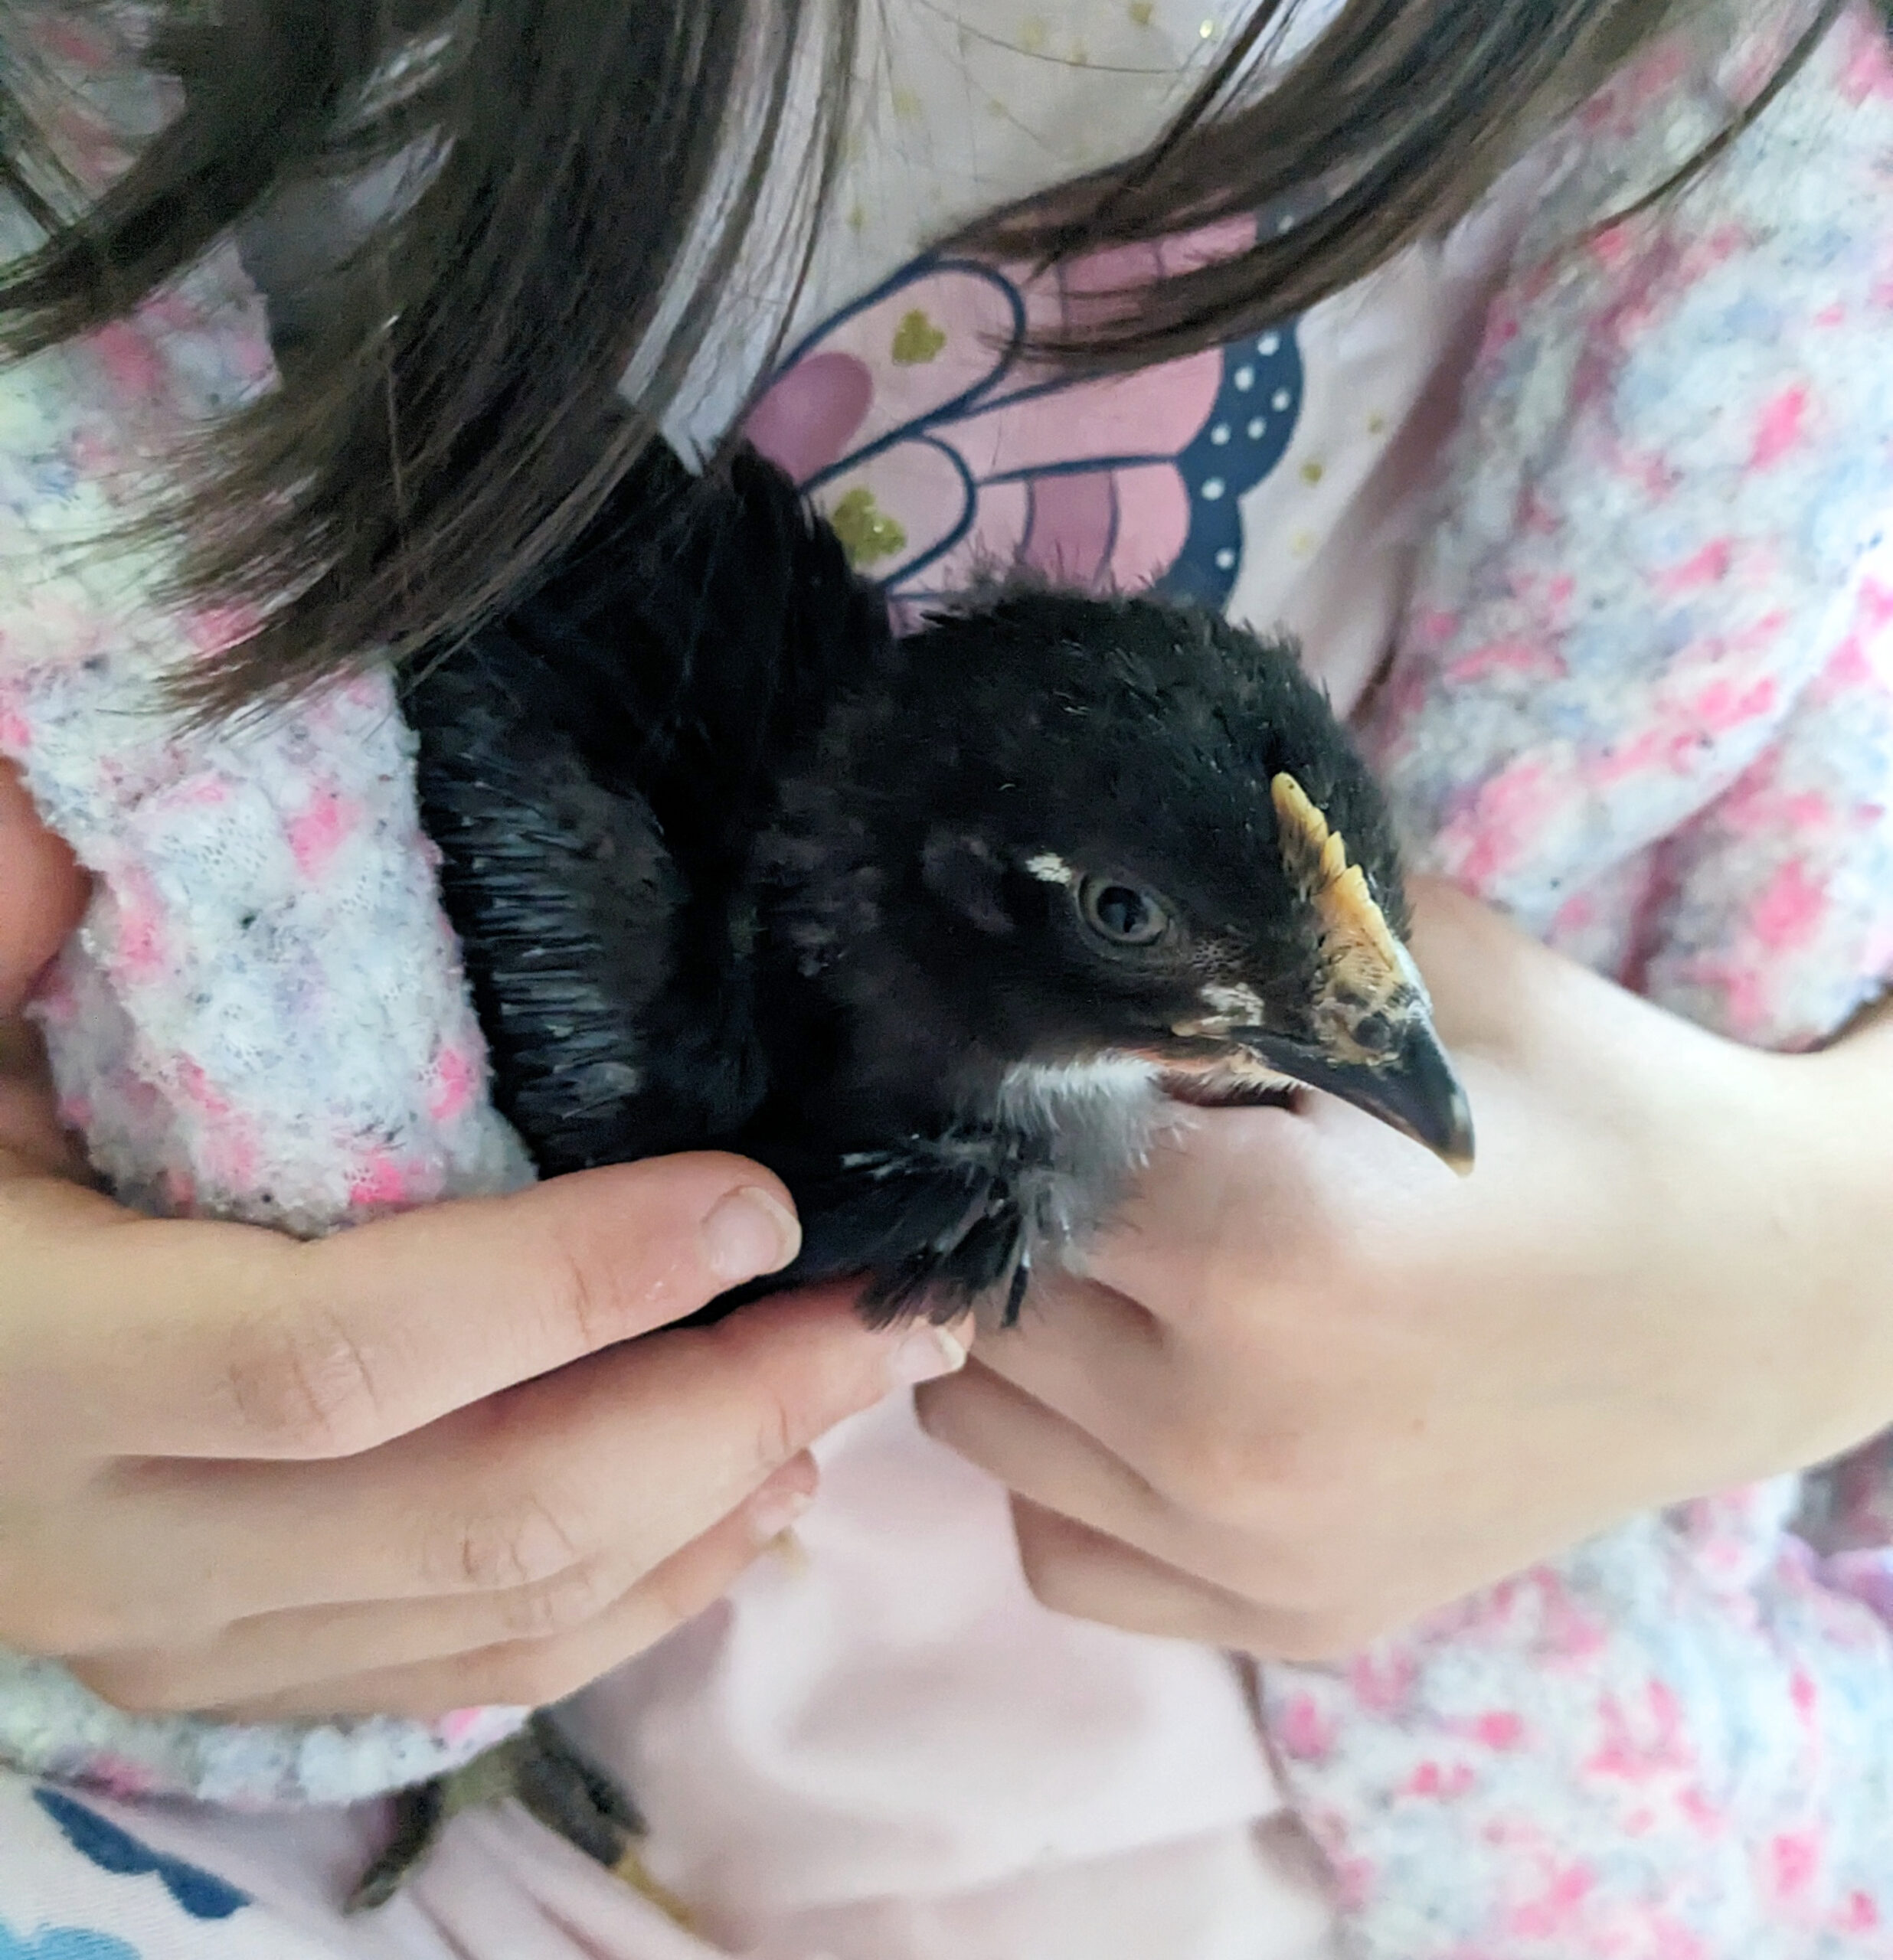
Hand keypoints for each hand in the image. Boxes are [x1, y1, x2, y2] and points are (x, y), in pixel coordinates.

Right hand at [0, 761, 967, 1720]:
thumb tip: (105, 807)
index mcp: (41, 1355)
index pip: (349, 1346)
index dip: (573, 1283)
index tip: (757, 1202)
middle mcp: (117, 1539)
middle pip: (478, 1516)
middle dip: (720, 1417)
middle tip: (888, 1317)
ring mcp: (175, 1644)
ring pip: (493, 1622)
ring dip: (708, 1517)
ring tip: (846, 1401)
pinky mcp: (222, 1680)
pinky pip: (459, 1684)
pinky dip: (626, 1607)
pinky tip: (740, 1517)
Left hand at [918, 879, 1892, 1659]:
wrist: (1757, 1297)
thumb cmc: (1590, 1114)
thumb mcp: (1423, 975)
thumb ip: (1233, 948)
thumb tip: (1066, 932)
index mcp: (1261, 1249)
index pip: (1006, 1167)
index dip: (1021, 1101)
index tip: (1064, 1072)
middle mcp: (1228, 1431)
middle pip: (977, 1305)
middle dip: (1011, 1220)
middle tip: (1090, 1168)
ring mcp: (1253, 1553)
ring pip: (986, 1433)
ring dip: (1019, 1342)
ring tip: (1123, 1274)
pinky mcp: (1287, 1620)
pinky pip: (1064, 1553)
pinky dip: (1068, 1475)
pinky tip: (1148, 1398)